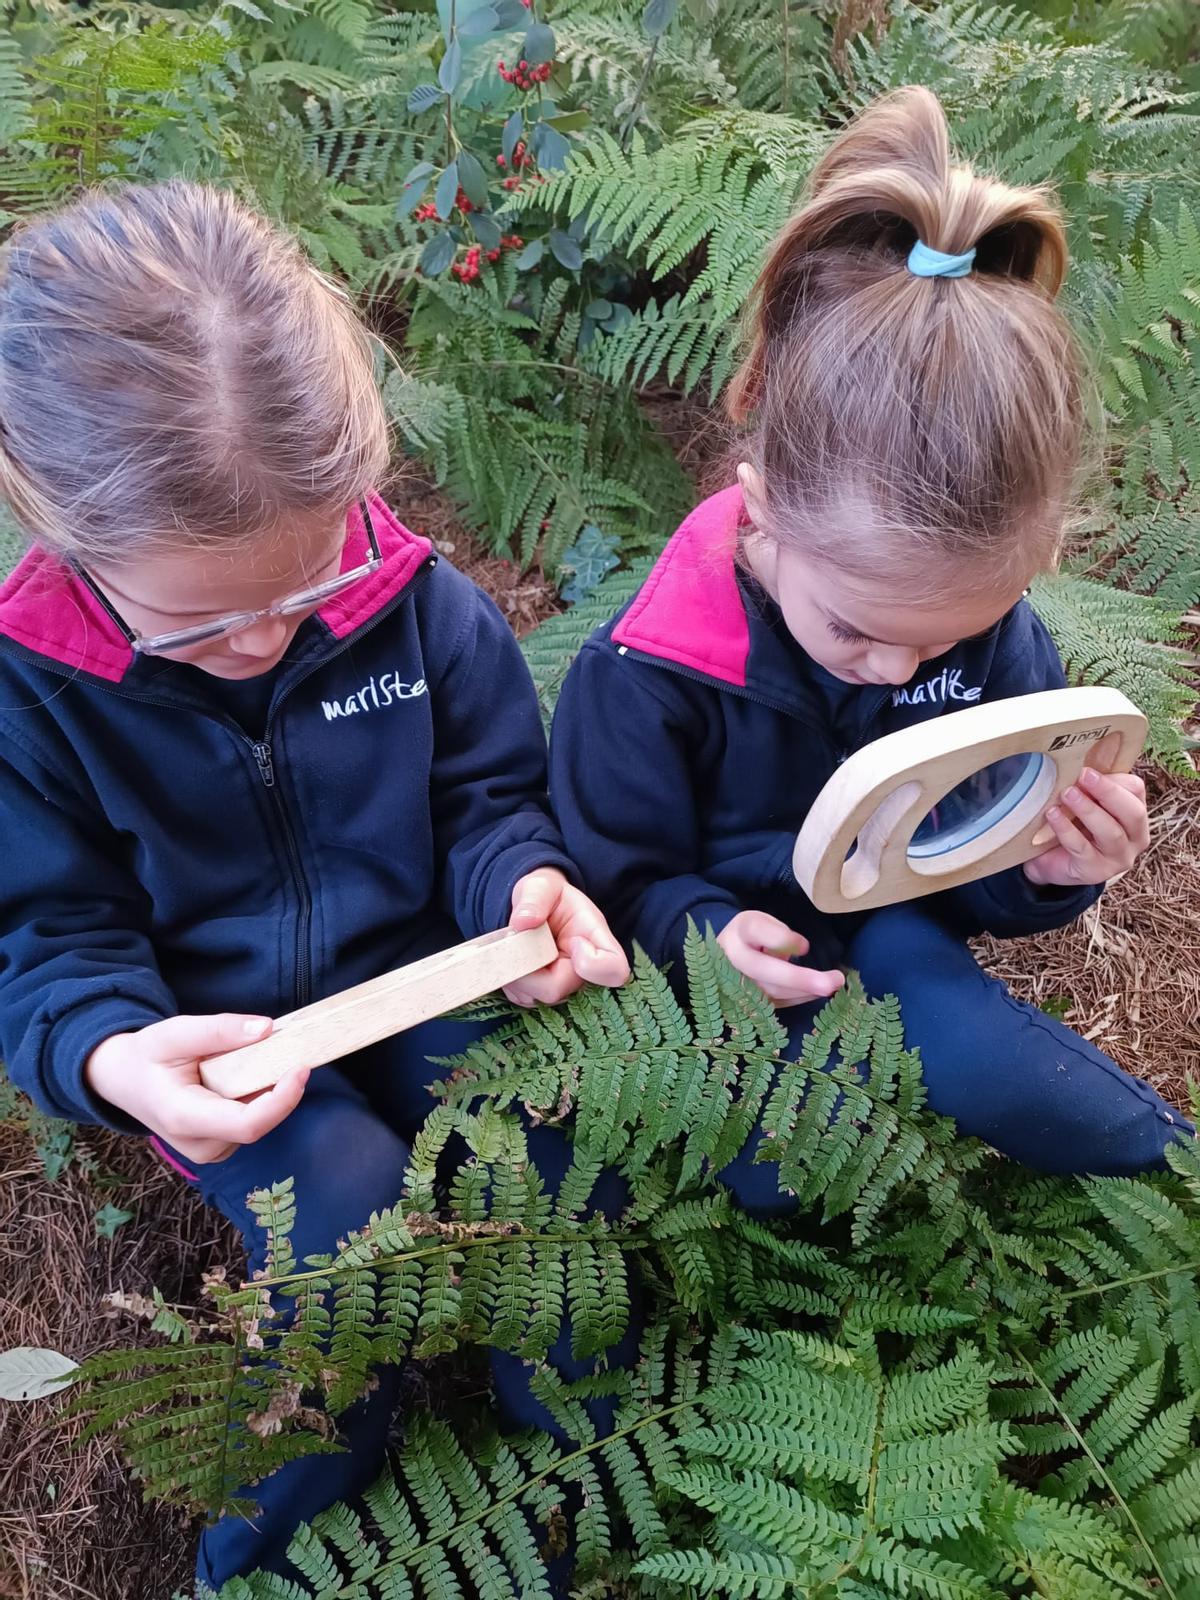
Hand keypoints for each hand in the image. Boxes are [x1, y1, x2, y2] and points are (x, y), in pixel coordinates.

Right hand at [85, 1013, 308, 1164]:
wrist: (123, 1080)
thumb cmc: (147, 1056)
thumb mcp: (174, 1032)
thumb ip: (219, 1030)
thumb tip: (267, 1028)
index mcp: (184, 1118)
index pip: (248, 1124)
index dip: (282, 1100)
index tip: (301, 1067)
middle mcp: (199, 1145)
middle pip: (259, 1124)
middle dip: (280, 1090)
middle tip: (286, 1051)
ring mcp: (209, 1151)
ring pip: (259, 1123)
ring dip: (268, 1092)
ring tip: (251, 1061)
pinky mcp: (218, 1147)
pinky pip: (252, 1123)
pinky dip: (259, 1098)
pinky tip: (244, 1077)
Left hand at [505, 869, 630, 1004]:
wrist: (532, 906)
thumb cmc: (544, 894)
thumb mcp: (540, 886)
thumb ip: (535, 898)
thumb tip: (523, 921)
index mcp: (595, 938)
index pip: (615, 970)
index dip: (591, 964)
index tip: (573, 941)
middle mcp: (582, 970)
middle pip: (558, 989)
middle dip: (529, 967)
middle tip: (517, 941)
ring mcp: (562, 985)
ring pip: (535, 996)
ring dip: (516, 973)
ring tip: (515, 946)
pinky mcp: (541, 994)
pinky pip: (522, 998)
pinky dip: (510, 980)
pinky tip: (512, 959)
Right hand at [717, 910, 844, 1008]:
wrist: (725, 959)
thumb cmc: (751, 938)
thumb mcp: (762, 923)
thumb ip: (777, 933)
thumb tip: (799, 949)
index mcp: (737, 933)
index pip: (756, 931)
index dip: (783, 939)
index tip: (805, 947)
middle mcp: (730, 959)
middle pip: (762, 969)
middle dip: (800, 978)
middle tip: (834, 980)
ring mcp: (735, 986)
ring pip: (770, 991)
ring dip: (805, 990)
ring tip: (834, 984)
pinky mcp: (745, 1004)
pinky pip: (775, 1003)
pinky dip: (800, 998)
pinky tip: (818, 992)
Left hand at [1023, 767, 1149, 887]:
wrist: (1051, 862)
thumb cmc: (1074, 826)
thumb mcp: (1086, 804)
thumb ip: (1091, 789)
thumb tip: (1081, 768)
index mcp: (1136, 815)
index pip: (1136, 790)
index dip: (1113, 779)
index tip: (1086, 770)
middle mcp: (1135, 838)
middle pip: (1133, 812)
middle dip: (1108, 792)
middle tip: (1083, 776)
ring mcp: (1119, 858)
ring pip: (1111, 832)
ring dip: (1088, 809)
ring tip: (1067, 794)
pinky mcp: (1096, 871)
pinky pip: (1082, 848)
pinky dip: (1066, 829)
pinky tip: (1053, 815)